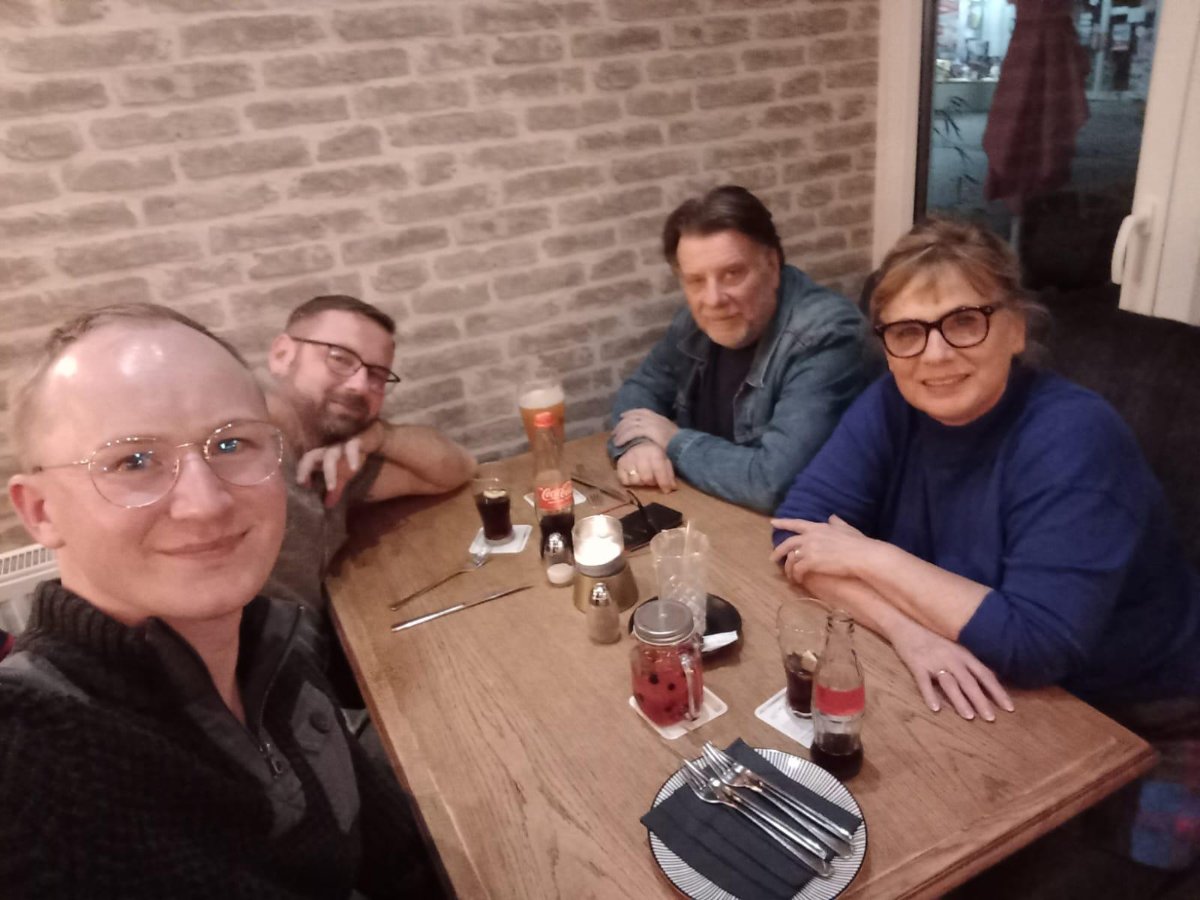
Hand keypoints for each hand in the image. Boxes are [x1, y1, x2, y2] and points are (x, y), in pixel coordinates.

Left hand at [297, 422, 384, 507]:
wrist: (382, 445)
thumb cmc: (361, 460)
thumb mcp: (348, 478)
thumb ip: (338, 489)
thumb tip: (328, 504)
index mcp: (326, 458)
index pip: (307, 462)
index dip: (302, 471)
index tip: (303, 485)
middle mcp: (332, 450)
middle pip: (312, 455)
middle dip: (305, 468)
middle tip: (303, 482)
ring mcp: (344, 445)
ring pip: (330, 454)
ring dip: (329, 471)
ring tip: (331, 487)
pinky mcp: (359, 440)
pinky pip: (352, 447)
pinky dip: (352, 457)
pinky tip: (354, 468)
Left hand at [612, 408, 678, 449]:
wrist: (684, 445)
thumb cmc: (680, 443)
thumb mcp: (670, 434)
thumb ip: (661, 432)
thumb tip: (656, 437)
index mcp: (659, 417)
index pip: (642, 411)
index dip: (631, 413)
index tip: (623, 416)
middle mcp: (654, 418)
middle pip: (633, 417)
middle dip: (622, 423)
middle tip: (615, 431)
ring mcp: (651, 423)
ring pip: (630, 424)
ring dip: (621, 432)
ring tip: (615, 440)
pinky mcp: (648, 431)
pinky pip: (631, 432)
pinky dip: (624, 437)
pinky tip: (619, 443)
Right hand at [614, 442, 676, 491]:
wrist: (636, 444)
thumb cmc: (653, 455)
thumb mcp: (664, 461)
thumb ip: (669, 474)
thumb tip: (672, 488)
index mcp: (654, 452)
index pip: (659, 470)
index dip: (664, 482)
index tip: (666, 490)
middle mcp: (640, 455)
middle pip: (646, 478)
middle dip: (651, 482)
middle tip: (652, 480)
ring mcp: (628, 460)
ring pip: (635, 480)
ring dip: (640, 482)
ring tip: (643, 477)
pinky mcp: (619, 465)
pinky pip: (624, 481)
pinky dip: (630, 482)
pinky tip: (633, 476)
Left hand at [770, 516, 875, 580]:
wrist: (862, 556)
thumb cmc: (858, 543)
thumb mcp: (846, 528)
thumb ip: (837, 522)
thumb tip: (832, 516)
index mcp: (817, 527)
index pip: (796, 523)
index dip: (783, 523)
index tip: (772, 523)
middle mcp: (810, 537)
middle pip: (788, 543)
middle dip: (778, 551)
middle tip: (772, 558)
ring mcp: (809, 549)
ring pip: (790, 559)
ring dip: (788, 568)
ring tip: (788, 575)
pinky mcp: (810, 562)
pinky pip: (797, 570)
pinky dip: (796, 576)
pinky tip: (798, 580)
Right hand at [888, 617, 1014, 721]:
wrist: (906, 623)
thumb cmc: (933, 636)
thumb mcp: (956, 646)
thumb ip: (970, 662)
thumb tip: (991, 677)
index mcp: (964, 654)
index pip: (985, 675)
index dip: (998, 692)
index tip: (1009, 708)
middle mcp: (952, 658)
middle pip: (970, 682)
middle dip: (981, 701)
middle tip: (991, 718)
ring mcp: (934, 662)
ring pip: (950, 684)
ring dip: (960, 701)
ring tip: (969, 716)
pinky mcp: (917, 665)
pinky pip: (924, 682)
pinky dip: (930, 695)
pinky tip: (935, 709)